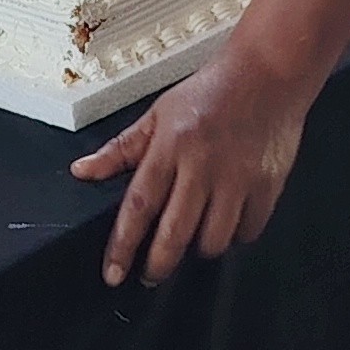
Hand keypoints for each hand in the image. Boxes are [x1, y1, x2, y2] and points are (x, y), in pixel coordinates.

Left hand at [73, 44, 310, 284]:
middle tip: (149, 276)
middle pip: (174, 233)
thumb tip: (82, 171)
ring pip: (213, 239)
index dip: (122, 246)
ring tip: (192, 240)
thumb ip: (120, 149)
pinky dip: (236, 235)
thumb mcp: (157, 114)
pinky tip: (228, 224)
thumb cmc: (211, 91)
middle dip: (158, 264)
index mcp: (169, 146)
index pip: (138, 206)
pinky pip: (248, 230)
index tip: (113, 273)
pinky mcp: (267, 184)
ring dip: (199, 249)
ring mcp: (237, 177)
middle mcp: (202, 165)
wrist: (268, 73)